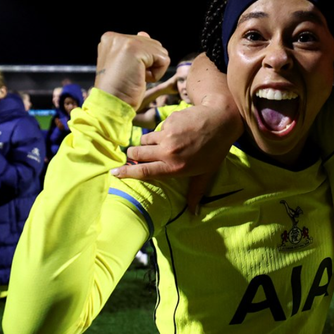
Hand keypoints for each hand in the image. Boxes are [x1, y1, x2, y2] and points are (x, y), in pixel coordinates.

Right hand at [95, 32, 169, 109]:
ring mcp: (125, 41)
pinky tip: (141, 79)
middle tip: (131, 77)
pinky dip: (157, 74)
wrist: (111, 105)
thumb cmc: (119, 89)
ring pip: (160, 51)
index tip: (126, 73)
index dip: (142, 62)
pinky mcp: (135, 49)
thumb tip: (144, 33)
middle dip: (149, 64)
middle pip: (153, 45)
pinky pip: (163, 59)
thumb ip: (135, 47)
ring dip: (153, 69)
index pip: (143, 42)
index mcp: (111, 39)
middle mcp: (116, 37)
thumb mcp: (126, 64)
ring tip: (135, 78)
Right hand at [112, 105, 242, 213]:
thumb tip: (193, 214)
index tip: (113, 173)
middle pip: (137, 154)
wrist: (221, 120)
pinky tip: (176, 132)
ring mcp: (167, 134)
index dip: (126, 172)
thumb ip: (195, 193)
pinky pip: (157, 129)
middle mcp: (168, 151)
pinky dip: (161, 132)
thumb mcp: (207, 173)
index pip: (144, 172)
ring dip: (147, 143)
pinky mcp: (168, 121)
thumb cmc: (215, 150)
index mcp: (175, 167)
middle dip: (133, 155)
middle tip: (135, 156)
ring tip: (159, 145)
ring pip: (144, 139)